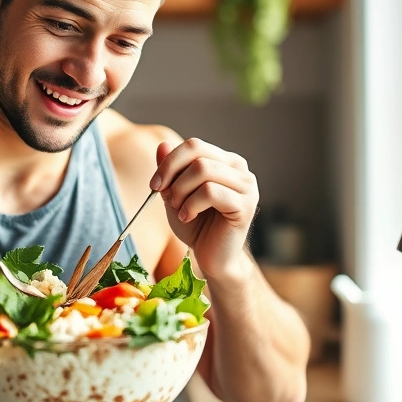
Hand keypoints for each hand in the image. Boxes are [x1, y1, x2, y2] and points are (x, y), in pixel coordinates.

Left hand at [150, 138, 258, 276]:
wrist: (211, 257)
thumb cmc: (196, 225)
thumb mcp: (175, 194)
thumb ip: (170, 170)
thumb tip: (162, 144)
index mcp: (225, 161)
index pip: (194, 145)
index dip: (169, 162)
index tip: (154, 185)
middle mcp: (240, 168)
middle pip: (198, 153)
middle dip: (173, 175)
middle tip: (166, 198)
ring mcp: (246, 186)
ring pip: (203, 170)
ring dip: (181, 191)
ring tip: (180, 210)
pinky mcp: (246, 205)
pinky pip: (211, 192)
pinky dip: (192, 204)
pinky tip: (188, 217)